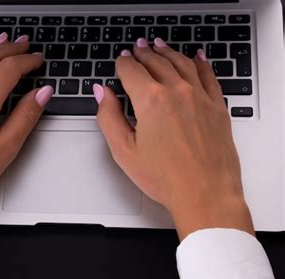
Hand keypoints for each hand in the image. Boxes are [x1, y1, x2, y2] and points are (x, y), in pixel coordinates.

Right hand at [95, 37, 253, 239]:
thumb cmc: (166, 178)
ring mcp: (200, 96)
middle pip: (156, 61)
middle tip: (137, 47)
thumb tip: (102, 93)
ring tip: (159, 45)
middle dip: (143, 52)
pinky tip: (196, 57)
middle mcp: (176, 91)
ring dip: (167, 51)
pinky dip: (200, 62)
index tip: (121, 60)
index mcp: (150, 100)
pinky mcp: (217, 106)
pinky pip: (208, 75)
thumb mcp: (124, 151)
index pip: (131, 70)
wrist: (205, 194)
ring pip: (181, 62)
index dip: (123, 63)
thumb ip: (108, 117)